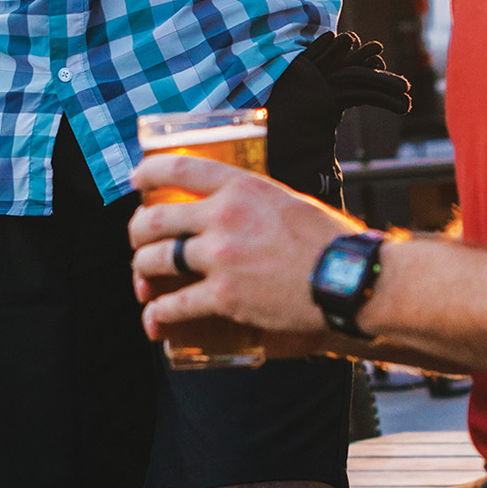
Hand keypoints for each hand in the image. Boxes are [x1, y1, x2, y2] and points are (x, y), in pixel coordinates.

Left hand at [127, 155, 367, 352]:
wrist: (350, 280)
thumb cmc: (329, 242)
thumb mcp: (288, 201)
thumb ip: (254, 202)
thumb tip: (237, 208)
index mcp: (241, 186)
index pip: (177, 168)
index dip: (147, 173)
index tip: (136, 179)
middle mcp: (223, 216)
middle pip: (154, 219)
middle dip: (136, 233)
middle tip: (139, 242)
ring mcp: (219, 257)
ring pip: (154, 261)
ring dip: (142, 273)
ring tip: (144, 282)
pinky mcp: (223, 296)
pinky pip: (174, 304)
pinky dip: (158, 314)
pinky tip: (155, 319)